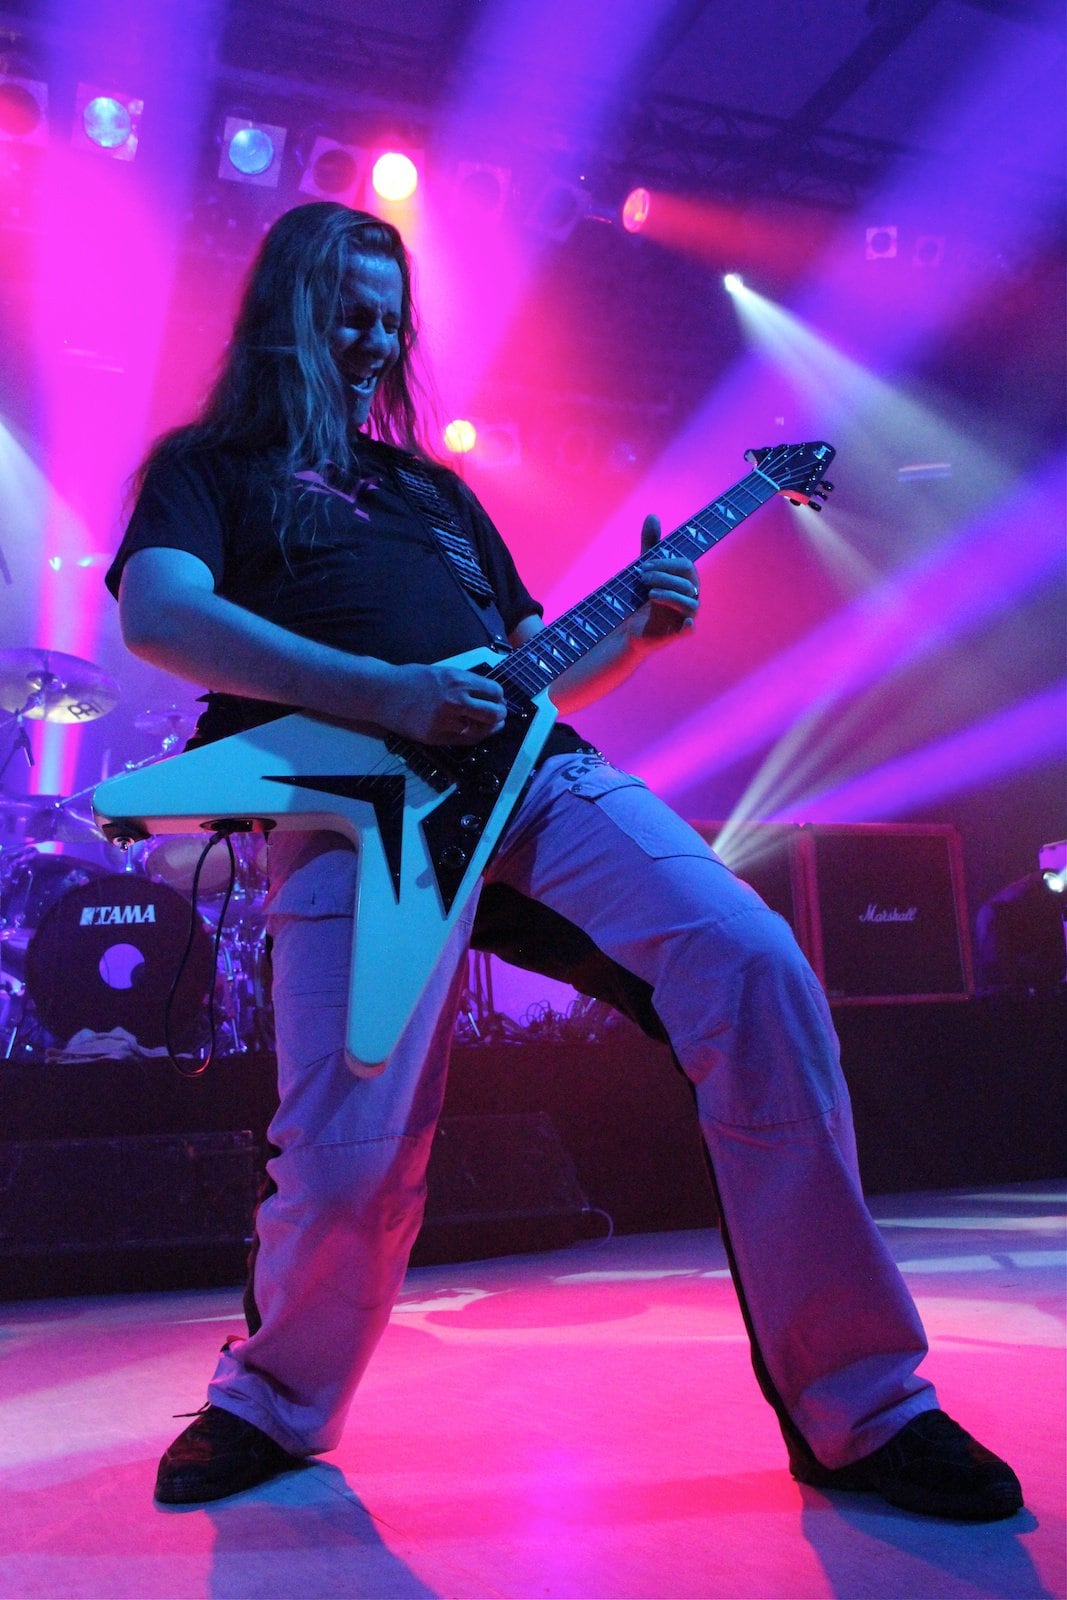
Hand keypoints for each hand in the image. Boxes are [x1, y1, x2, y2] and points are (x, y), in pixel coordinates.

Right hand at [380, 662, 506, 744]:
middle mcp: (455, 700)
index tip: (498, 700)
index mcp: (458, 680)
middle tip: (499, 715)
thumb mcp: (443, 672)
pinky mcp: (436, 737)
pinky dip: (473, 737)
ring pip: (481, 730)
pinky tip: (475, 732)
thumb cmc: (411, 679)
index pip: (494, 692)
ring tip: (490, 726)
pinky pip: (464, 740)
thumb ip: (465, 682)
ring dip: (489, 728)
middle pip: (493, 713)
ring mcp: (446, 721)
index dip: (499, 697)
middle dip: (500, 714)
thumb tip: (488, 694)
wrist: (383, 693)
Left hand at [630, 513, 699, 643]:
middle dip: (664, 577)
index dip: (664, 563)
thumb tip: (652, 515)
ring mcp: (686, 615)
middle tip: (641, 578)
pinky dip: (688, 626)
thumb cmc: (643, 596)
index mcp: (686, 580)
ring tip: (649, 594)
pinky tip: (682, 621)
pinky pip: (690, 629)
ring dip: (669, 595)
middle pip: (687, 582)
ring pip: (690, 603)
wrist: (634, 627)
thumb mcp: (646, 568)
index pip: (685, 565)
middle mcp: (691, 596)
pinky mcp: (678, 632)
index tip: (642, 566)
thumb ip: (651, 544)